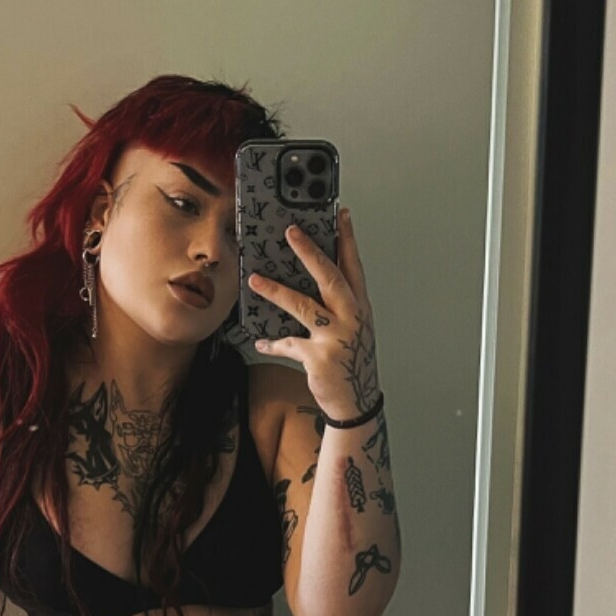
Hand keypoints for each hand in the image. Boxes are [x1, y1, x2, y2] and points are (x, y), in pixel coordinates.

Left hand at [247, 206, 379, 420]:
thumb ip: (336, 305)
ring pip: (303, 306)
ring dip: (276, 291)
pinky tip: (260, 341)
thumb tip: (309, 280)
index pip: (354, 266)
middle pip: (330, 277)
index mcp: (360, 307)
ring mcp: (336, 338)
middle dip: (310, 252)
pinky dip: (273, 342)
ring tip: (255, 279)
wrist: (357, 401)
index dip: (347, 238)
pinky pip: (288, 343)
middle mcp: (351, 318)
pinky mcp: (318, 357)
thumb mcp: (353, 329)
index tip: (340, 214)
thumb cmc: (352, 362)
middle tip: (291, 231)